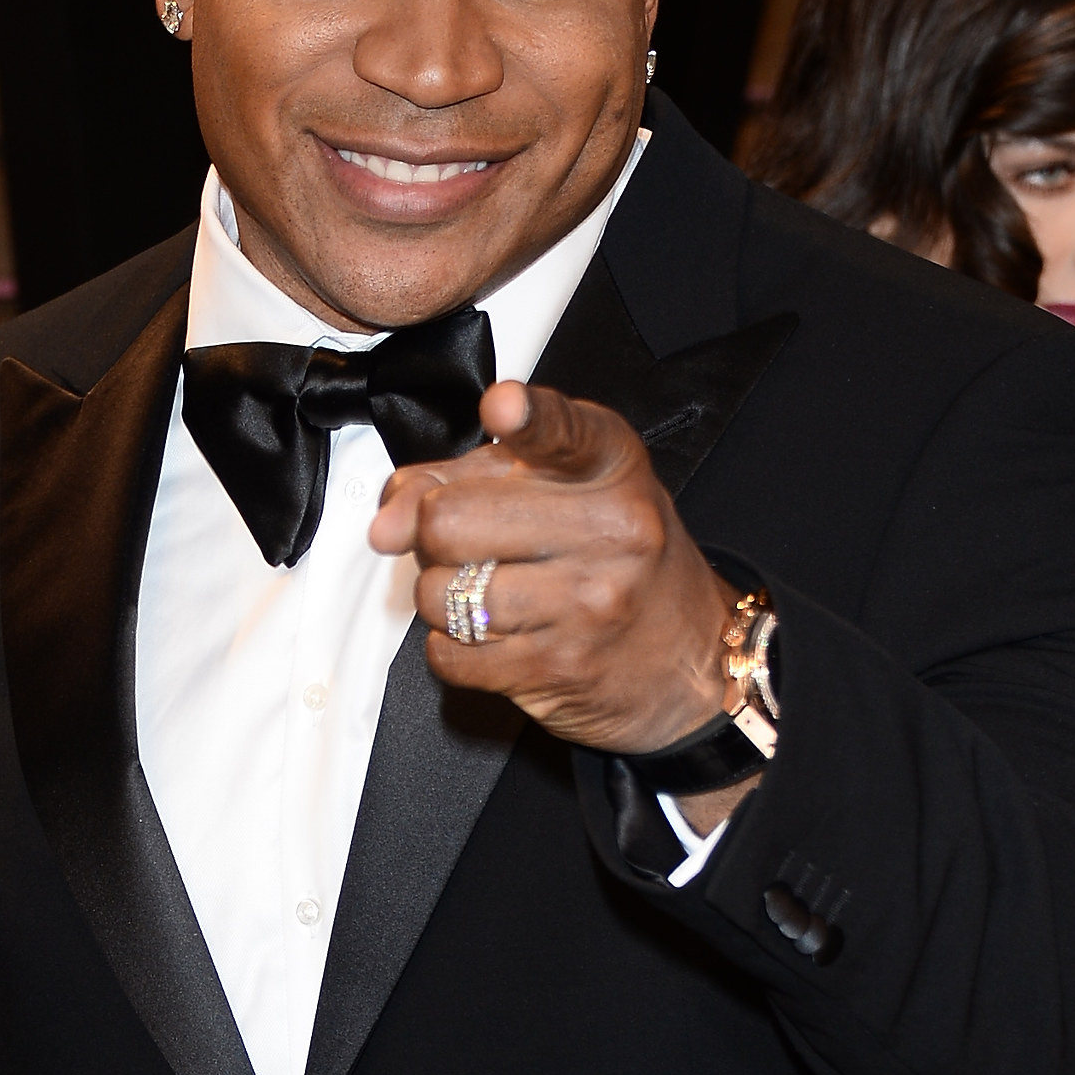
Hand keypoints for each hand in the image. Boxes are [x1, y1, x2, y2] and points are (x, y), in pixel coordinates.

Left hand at [370, 378, 743, 769]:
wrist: (689, 655)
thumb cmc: (615, 560)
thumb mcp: (562, 490)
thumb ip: (464, 478)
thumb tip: (386, 523)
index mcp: (609, 465)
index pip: (558, 430)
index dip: (524, 416)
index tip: (504, 408)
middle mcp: (609, 528)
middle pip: (448, 520)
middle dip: (433, 536)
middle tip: (470, 544)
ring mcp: (586, 602)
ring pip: (439, 593)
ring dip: (441, 596)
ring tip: (487, 591)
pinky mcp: (559, 666)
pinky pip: (450, 652)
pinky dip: (452, 645)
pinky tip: (492, 633)